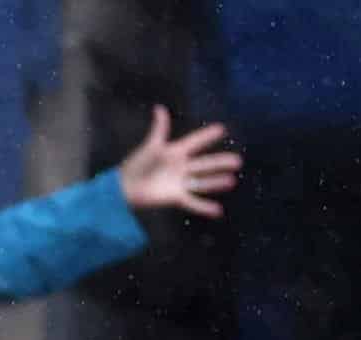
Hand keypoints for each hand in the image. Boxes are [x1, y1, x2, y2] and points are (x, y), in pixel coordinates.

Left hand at [118, 106, 240, 217]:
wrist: (123, 187)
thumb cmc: (136, 164)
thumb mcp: (150, 146)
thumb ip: (159, 128)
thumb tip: (159, 108)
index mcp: (176, 152)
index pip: (195, 142)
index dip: (206, 136)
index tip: (221, 129)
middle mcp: (181, 167)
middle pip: (205, 164)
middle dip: (220, 162)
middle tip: (237, 160)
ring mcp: (180, 182)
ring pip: (202, 182)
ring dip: (216, 182)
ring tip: (231, 181)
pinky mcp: (175, 197)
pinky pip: (193, 202)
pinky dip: (204, 207)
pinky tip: (218, 211)